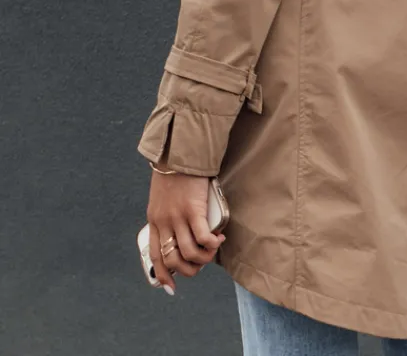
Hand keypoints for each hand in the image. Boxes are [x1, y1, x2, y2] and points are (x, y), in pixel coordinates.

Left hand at [146, 170, 225, 293]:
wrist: (181, 151)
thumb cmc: (175, 171)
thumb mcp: (162, 197)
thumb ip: (168, 214)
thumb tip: (180, 231)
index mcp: (155, 220)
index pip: (156, 256)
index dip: (164, 274)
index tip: (171, 286)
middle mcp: (164, 222)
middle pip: (174, 259)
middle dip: (190, 268)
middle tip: (202, 261)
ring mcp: (178, 217)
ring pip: (190, 252)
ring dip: (204, 257)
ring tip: (214, 248)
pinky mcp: (194, 209)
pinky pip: (203, 237)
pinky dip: (212, 244)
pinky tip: (219, 239)